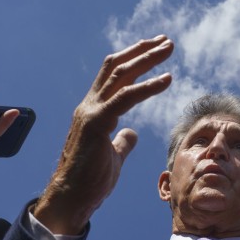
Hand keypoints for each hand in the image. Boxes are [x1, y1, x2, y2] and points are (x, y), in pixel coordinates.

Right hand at [34, 36, 172, 234]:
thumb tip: (132, 132)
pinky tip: (167, 79)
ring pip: (120, 75)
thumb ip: (122, 141)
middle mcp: (89, 106)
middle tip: (165, 40)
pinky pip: (125, 98)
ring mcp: (90, 112)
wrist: (70, 199)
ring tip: (168, 48)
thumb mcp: (113, 156)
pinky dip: (147, 86)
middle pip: (116, 67)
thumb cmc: (89, 181)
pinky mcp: (96, 124)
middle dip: (142, 51)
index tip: (154, 49)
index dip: (133, 60)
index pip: (113, 76)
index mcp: (93, 111)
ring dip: (147, 59)